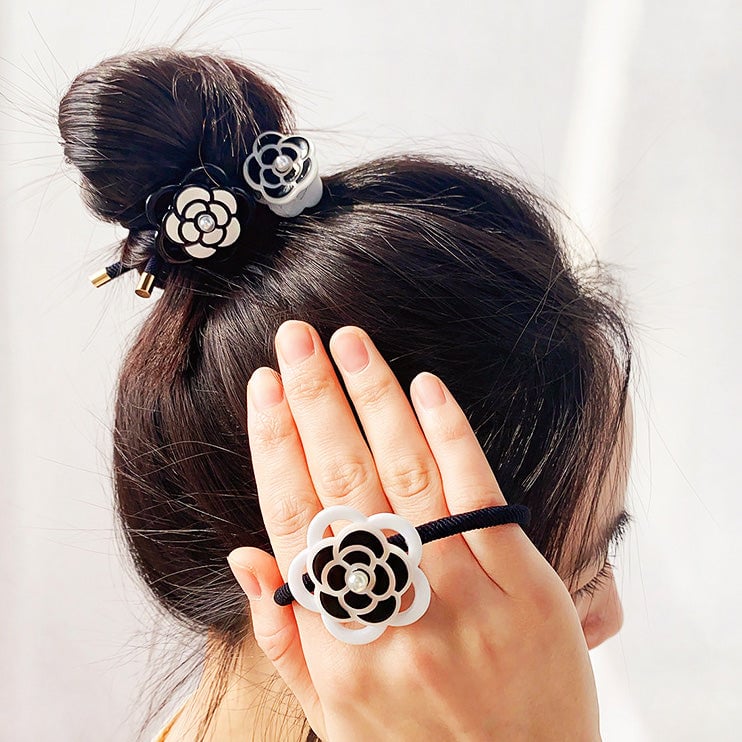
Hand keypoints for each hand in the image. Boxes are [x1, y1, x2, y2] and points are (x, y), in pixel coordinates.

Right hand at [228, 320, 600, 741]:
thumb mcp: (331, 713)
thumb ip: (283, 635)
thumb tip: (244, 557)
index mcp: (337, 640)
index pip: (293, 518)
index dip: (275, 445)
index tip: (264, 388)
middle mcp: (392, 609)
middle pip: (343, 482)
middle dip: (315, 399)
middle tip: (297, 338)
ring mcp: (461, 592)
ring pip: (407, 474)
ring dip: (375, 399)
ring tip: (349, 343)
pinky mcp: (523, 585)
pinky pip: (480, 496)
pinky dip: (451, 435)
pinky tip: (426, 387)